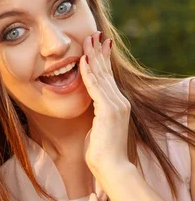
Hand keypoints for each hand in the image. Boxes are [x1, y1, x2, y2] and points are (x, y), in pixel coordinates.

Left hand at [80, 32, 131, 174]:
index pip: (108, 77)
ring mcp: (116, 105)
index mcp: (117, 104)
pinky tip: (81, 61)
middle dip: (98, 51)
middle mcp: (119, 101)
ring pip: (101, 75)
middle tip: (93, 33)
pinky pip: (95, 87)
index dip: (102, 60)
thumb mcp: (97, 127)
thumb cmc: (101, 152)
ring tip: (87, 40)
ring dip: (92, 56)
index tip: (96, 45)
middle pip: (106, 71)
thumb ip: (94, 113)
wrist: (111, 167)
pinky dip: (87, 73)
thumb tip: (86, 106)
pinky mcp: (107, 110)